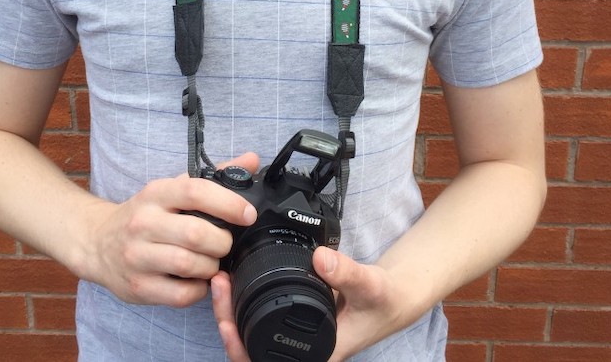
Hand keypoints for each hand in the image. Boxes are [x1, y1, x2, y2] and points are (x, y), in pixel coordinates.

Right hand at [80, 153, 259, 307]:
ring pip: (189, 265)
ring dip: (211, 266)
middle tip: (226, 242)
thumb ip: (215, 176)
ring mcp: (137, 256)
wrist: (97, 242)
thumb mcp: (174, 188)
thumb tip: (252, 160)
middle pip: (196, 234)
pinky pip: (180, 294)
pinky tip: (198, 280)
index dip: (227, 203)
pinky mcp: (137, 287)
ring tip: (212, 261)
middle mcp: (143, 222)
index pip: (195, 191)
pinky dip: (199, 289)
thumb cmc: (146, 214)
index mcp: (156, 193)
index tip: (248, 214)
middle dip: (222, 241)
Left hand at [211, 246, 414, 361]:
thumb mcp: (370, 285)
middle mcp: (302, 351)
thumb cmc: (383, 301)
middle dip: (227, 322)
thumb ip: (348, 273)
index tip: (226, 323)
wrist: (391, 297)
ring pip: (252, 333)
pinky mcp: (293, 319)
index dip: (240, 350)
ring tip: (221, 280)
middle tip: (219, 286)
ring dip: (232, 311)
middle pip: (250, 349)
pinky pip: (260, 318)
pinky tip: (236, 282)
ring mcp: (296, 337)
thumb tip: (321, 259)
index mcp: (318, 354)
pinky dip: (245, 303)